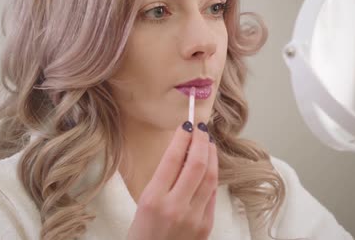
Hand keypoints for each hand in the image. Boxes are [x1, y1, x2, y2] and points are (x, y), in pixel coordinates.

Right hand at [126, 121, 217, 239]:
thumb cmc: (142, 233)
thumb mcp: (144, 202)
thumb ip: (162, 179)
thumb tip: (182, 152)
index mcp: (153, 199)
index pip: (172, 159)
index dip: (182, 137)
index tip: (187, 124)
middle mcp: (175, 207)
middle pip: (196, 164)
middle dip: (201, 141)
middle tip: (202, 128)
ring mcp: (193, 218)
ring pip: (210, 177)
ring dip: (211, 156)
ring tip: (208, 143)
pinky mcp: (205, 226)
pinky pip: (211, 195)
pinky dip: (212, 176)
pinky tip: (210, 166)